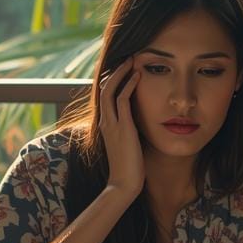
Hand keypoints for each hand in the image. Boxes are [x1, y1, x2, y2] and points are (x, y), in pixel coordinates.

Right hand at [99, 57, 144, 196]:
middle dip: (115, 71)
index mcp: (106, 125)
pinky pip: (122, 100)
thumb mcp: (128, 144)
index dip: (112, 80)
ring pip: (110, 90)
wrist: (124, 184)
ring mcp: (112, 124)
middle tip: (127, 58)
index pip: (105, 96)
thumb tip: (139, 122)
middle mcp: (106, 122)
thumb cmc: (129, 167)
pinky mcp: (122, 127)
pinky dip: (129, 85)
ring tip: (131, 60)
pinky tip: (137, 76)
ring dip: (120, 73)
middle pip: (104, 88)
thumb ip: (130, 130)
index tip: (124, 69)